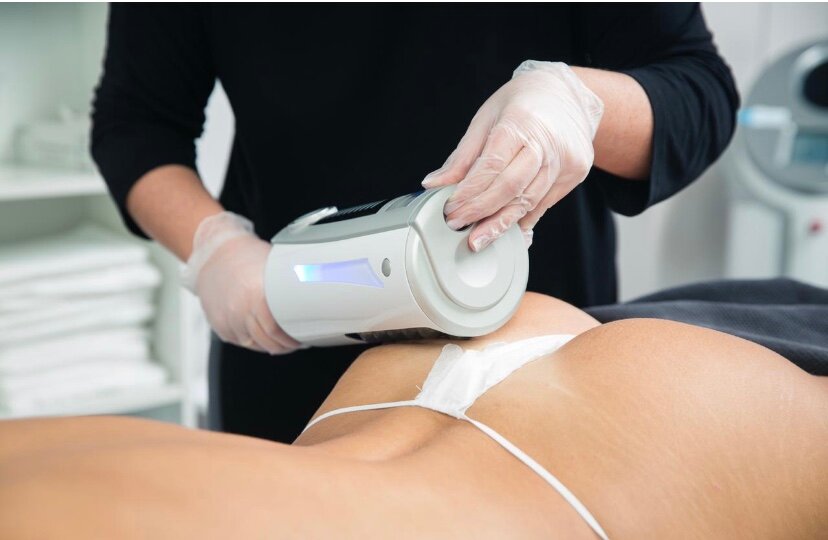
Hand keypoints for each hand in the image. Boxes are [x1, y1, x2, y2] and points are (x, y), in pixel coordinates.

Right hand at [182, 212, 301, 354]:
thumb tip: (311, 290)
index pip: (275, 330)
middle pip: (265, 342)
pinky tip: (262, 336)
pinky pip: (239, 341)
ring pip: (253, 345)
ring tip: (281, 340)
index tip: (301, 338)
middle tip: (294, 342)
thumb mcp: (270, 265)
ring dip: (269, 346)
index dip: (290, 339)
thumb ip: (285, 284)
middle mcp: (238, 310)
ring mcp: (227, 319)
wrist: (212, 253)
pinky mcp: (218, 324)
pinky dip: (253, 341)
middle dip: (283, 346)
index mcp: (254, 295)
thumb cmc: (244, 255)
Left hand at [422, 61, 603, 250]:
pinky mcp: (575, 174)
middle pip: (511, 188)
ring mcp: (565, 160)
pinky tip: (504, 230)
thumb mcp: (486, 119)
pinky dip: (521, 219)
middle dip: (482, 213)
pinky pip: (543, 205)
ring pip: (528, 202)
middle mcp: (548, 142)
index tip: (451, 210)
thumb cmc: (521, 103)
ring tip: (479, 239)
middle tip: (459, 228)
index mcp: (521, 122)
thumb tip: (434, 184)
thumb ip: (462, 156)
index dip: (469, 193)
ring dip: (501, 224)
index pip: (491, 166)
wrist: (567, 93)